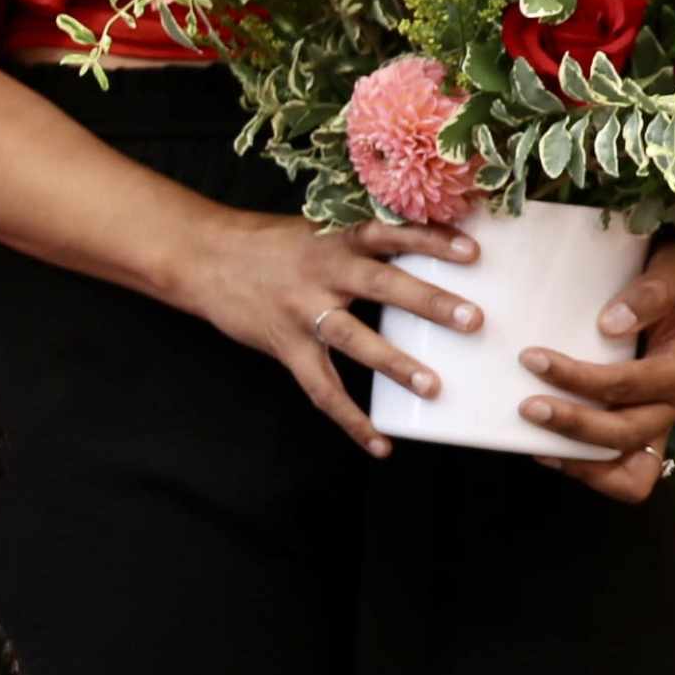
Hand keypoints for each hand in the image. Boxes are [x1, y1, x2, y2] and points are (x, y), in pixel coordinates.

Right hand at [175, 209, 487, 457]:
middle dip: (427, 302)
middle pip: (381, 285)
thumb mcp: (315, 230)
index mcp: (334, 239)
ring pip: (353, 338)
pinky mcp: (285, 346)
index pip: (389, 234)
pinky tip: (380, 444)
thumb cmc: (267, 244)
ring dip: (394, 362)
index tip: (472, 253)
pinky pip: (320, 388)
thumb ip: (359, 242)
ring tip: (432, 386)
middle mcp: (321, 273)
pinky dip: (350, 419)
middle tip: (472, 320)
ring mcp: (301, 312)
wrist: (202, 258)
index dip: (430, 241)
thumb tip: (422, 249)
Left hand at [518, 233, 674, 499]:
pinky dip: (585, 466)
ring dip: (579, 460)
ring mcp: (655, 420)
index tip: (532, 358)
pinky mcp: (637, 425)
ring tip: (533, 445)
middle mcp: (671, 404)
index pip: (628, 385)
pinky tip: (544, 450)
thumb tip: (610, 324)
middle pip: (626, 436)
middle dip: (574, 426)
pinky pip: (618, 468)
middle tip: (526, 407)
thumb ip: (651, 293)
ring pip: (626, 467)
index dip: (579, 379)